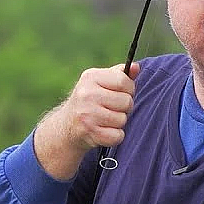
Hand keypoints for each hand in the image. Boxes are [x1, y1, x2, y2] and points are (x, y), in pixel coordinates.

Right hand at [33, 62, 139, 179]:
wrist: (67, 125)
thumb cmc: (90, 100)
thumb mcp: (100, 82)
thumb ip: (119, 74)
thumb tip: (136, 67)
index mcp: (91, 77)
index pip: (123, 81)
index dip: (129, 89)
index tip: (122, 93)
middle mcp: (87, 94)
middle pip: (126, 101)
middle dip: (124, 107)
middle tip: (113, 108)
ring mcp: (87, 114)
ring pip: (122, 119)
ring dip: (119, 122)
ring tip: (107, 119)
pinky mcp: (90, 132)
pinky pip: (118, 136)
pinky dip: (115, 136)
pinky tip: (104, 130)